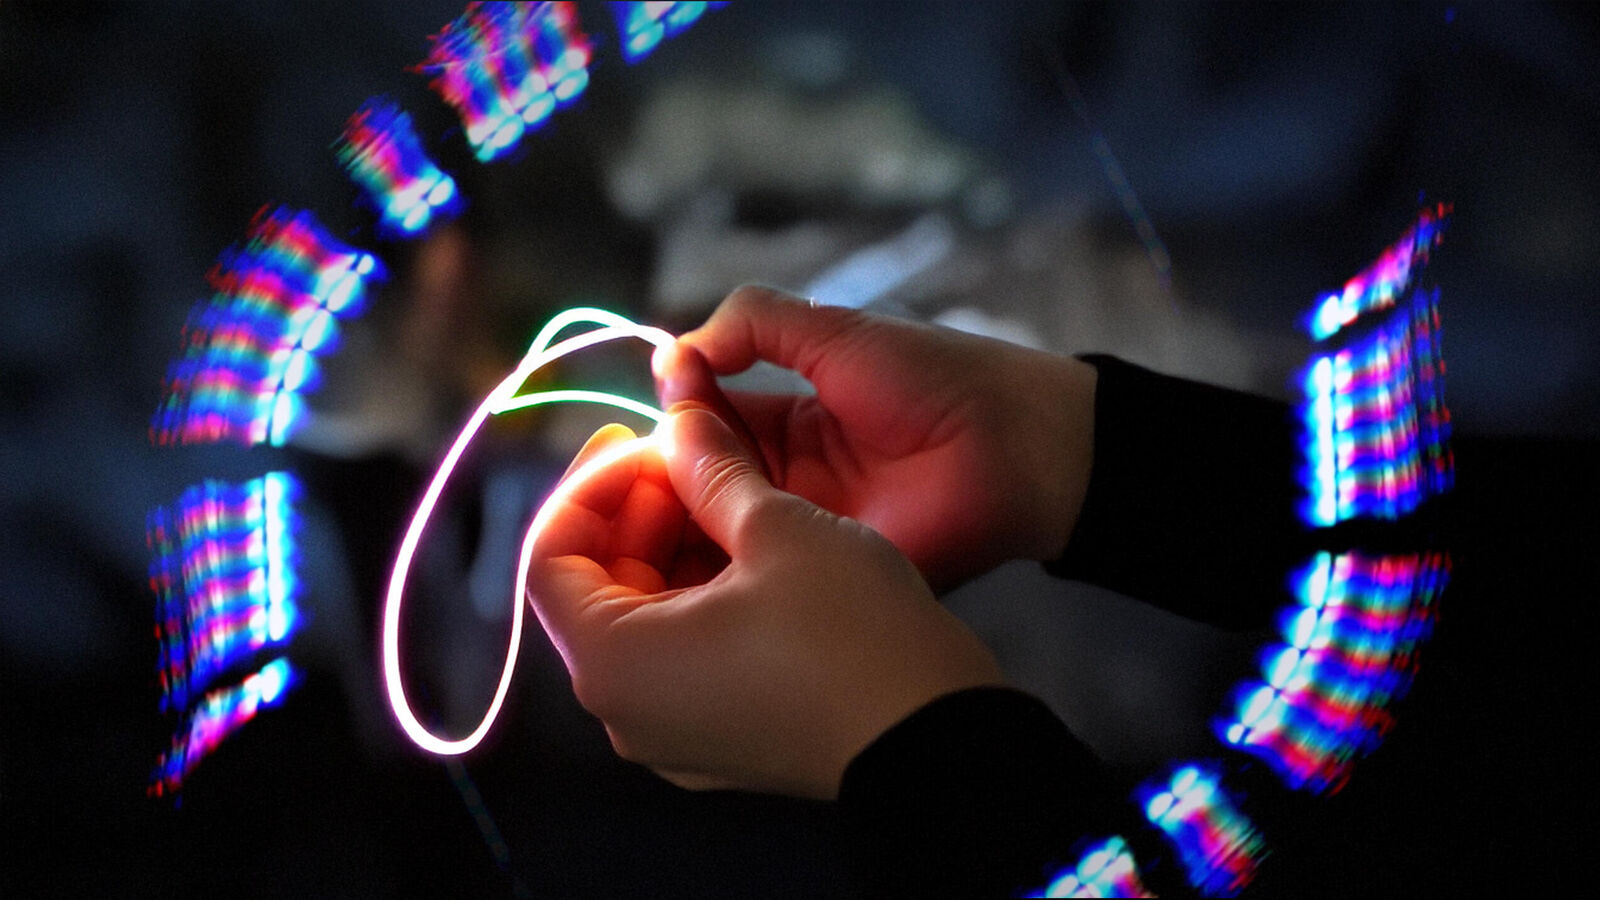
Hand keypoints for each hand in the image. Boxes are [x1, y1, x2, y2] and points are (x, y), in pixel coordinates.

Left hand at [527, 406, 1002, 799]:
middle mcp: (626, 710)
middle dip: (637, 508)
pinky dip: (701, 592)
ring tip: (729, 489)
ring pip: (644, 617)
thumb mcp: (778, 528)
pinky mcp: (720, 739)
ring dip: (673, 545)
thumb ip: (710, 469)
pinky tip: (750, 545)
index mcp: (615, 661)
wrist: (939, 740)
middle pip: (595, 587)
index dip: (588, 483)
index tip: (637, 436)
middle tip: (690, 450)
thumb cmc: (854, 637)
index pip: (549, 557)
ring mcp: (672, 734)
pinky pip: (682, 654)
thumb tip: (679, 422)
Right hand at [656, 286, 1098, 588]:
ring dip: (682, 524)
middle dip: (666, 474)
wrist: (1014, 446)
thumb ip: (755, 323)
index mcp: (788, 421)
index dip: (673, 415)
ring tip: (645, 516)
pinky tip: (679, 559)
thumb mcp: (834, 332)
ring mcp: (804, 534)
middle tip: (631, 476)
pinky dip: (717, 569)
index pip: (704, 420)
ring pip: (719, 531)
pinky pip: (761, 577)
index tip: (646, 411)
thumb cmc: (930, 379)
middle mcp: (785, 481)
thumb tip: (673, 351)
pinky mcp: (823, 579)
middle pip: (701, 479)